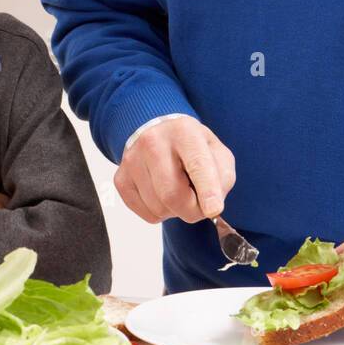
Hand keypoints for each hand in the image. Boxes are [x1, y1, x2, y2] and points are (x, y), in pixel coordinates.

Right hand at [113, 115, 235, 224]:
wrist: (160, 135)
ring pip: (159, 207)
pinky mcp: (121, 178)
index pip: (197, 164)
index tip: (213, 209)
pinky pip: (147, 213)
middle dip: (191, 210)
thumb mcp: (217, 153)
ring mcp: (132, 160)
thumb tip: (210, 207)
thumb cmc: (192, 147)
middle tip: (200, 206)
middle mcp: (153, 141)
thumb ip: (222, 178)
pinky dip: (161, 212)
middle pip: (172, 193)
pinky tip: (163, 193)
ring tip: (178, 189)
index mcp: (184, 131)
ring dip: (176, 209)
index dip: (207, 190)